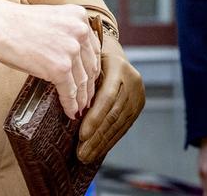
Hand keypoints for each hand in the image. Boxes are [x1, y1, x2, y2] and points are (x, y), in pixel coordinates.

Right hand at [0, 0, 100, 118]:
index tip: (89, 78)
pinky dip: (70, 104)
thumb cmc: (16, 23)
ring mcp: (71, 50)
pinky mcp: (60, 68)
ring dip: (81, 98)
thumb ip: (66, 35)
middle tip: (86, 98)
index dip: (92, 67)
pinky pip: (69, 92)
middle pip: (90, 66)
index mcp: (78, 16)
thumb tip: (74, 62)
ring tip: (79, 108)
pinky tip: (70, 112)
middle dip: (88, 85)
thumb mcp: (51, 21)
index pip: (92, 48)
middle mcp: (79, 31)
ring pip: (82, 82)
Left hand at [77, 33, 144, 162]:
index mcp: (119, 68)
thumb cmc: (91, 56)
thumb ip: (82, 81)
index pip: (107, 98)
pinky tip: (98, 150)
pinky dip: (109, 140)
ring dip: (102, 143)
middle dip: (97, 136)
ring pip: (119, 124)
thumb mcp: (87, 61)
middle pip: (113, 114)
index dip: (95, 118)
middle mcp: (133, 82)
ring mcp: (138, 95)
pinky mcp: (138, 106)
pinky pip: (123, 126)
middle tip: (81, 153)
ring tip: (86, 156)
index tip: (81, 135)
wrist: (112, 51)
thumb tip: (68, 106)